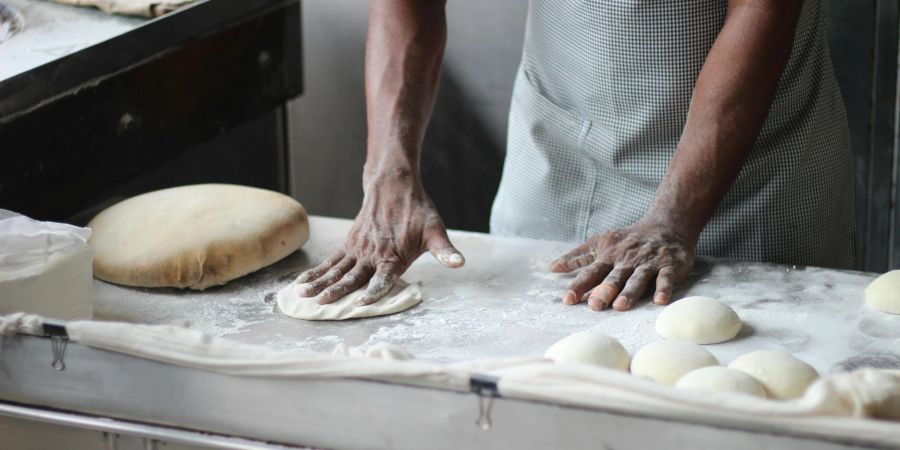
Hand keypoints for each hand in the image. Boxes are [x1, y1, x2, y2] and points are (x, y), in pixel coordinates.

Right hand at [295, 175, 463, 305]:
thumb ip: (445, 252)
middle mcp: (372, 255)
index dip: (373, 292)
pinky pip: (331, 261)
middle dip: (336, 292)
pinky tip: (302, 283)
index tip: (360, 303)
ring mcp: (358, 249)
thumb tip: (460, 263)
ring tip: (303, 296)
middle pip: (352, 277)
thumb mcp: (436, 231)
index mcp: (394, 257)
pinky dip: (316, 272)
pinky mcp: (349, 244)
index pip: (382, 278)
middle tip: (321, 304)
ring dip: (320, 283)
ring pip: (336, 270)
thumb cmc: (418, 211)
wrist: (394, 185)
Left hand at [549, 220, 695, 310]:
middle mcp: (627, 260)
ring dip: (629, 292)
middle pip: (614, 277)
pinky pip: (666, 278)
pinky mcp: (670, 265)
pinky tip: (660, 300)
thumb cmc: (628, 239)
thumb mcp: (600, 243)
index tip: (568, 299)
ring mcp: (649, 263)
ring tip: (621, 306)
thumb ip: (578, 257)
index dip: (579, 285)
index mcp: (609, 256)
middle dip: (604, 290)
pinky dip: (663, 288)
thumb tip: (551, 267)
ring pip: (638, 279)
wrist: (667, 224)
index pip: (591, 272)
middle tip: (595, 305)